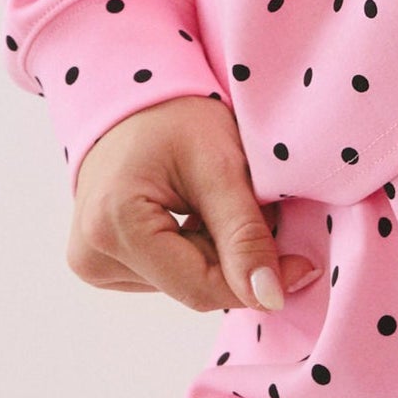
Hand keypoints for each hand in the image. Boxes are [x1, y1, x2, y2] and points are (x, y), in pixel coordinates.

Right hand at [65, 95, 321, 314]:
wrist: (133, 96)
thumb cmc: (175, 117)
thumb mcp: (220, 166)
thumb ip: (244, 235)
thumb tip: (270, 300)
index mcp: (115, 227)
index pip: (200, 288)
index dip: (257, 282)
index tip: (304, 266)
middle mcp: (92, 256)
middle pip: (192, 287)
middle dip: (235, 256)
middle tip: (259, 209)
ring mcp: (92, 262)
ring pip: (182, 283)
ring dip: (215, 252)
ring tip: (216, 201)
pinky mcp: (100, 263)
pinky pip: (166, 274)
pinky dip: (192, 249)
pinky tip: (192, 212)